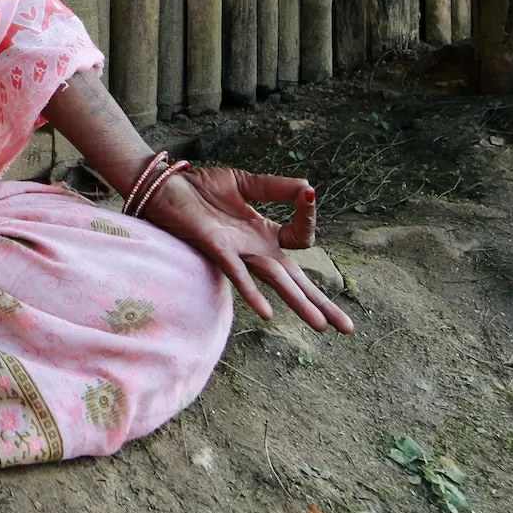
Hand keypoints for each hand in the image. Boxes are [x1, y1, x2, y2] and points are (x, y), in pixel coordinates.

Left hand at [141, 168, 354, 334]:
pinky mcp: (216, 249)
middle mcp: (255, 250)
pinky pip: (238, 274)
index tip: (308, 195)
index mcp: (264, 235)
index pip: (302, 238)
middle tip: (348, 329)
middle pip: (296, 280)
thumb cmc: (200, 188)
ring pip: (275, 282)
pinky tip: (267, 313)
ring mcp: (238, 252)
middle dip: (323, 303)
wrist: (164, 185)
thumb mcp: (246, 183)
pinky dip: (253, 292)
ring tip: (321, 326)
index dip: (309, 216)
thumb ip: (276, 188)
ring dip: (298, 303)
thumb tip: (309, 188)